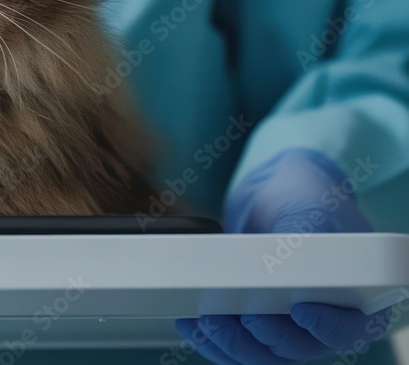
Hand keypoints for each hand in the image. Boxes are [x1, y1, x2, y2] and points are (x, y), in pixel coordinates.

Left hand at [176, 149, 391, 363]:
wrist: (272, 197)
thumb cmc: (302, 198)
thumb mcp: (310, 207)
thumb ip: (304, 233)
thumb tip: (285, 256)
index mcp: (355, 298)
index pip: (349, 329)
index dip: (327, 327)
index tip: (301, 311)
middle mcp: (322, 322)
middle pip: (297, 349)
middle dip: (266, 336)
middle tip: (241, 315)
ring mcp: (285, 328)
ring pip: (260, 355)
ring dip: (230, 343)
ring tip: (204, 320)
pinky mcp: (252, 326)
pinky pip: (233, 347)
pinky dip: (210, 340)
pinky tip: (190, 322)